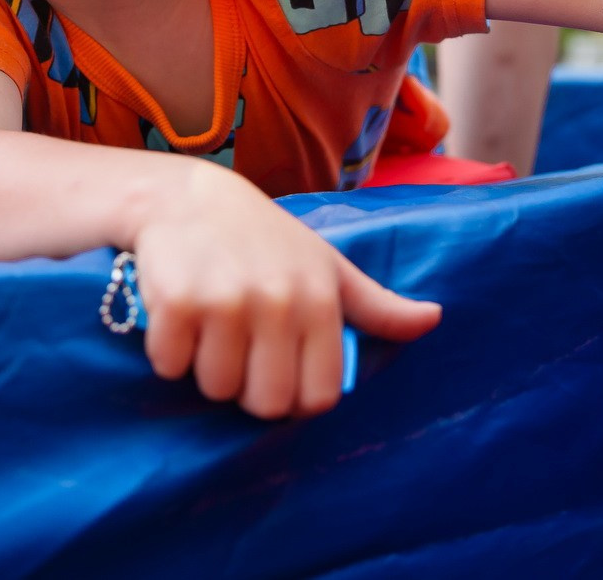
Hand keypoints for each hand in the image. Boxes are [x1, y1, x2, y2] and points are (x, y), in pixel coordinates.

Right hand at [131, 160, 439, 418]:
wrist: (188, 198)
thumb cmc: (265, 239)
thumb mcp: (327, 266)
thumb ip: (377, 304)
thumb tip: (435, 318)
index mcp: (320, 299)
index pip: (316, 398)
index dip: (293, 396)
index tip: (276, 370)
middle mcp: (278, 301)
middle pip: (265, 403)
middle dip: (247, 388)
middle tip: (238, 348)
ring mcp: (226, 302)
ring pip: (215, 388)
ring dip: (205, 368)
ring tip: (208, 326)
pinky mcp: (177, 301)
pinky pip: (170, 365)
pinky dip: (167, 351)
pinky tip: (177, 315)